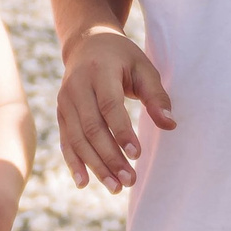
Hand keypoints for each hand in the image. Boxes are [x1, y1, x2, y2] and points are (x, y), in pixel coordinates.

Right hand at [55, 29, 172, 193]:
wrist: (87, 43)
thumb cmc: (122, 58)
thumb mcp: (144, 68)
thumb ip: (156, 96)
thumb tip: (170, 125)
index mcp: (100, 72)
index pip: (110, 106)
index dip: (122, 132)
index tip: (137, 155)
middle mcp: (77, 87)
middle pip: (91, 128)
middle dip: (110, 157)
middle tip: (129, 181)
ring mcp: (65, 101)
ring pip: (77, 139)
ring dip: (95, 166)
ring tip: (115, 187)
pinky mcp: (60, 113)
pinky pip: (65, 141)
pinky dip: (74, 163)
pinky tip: (84, 183)